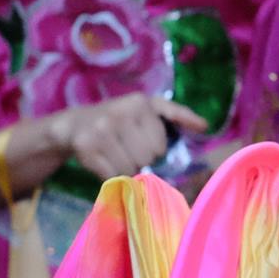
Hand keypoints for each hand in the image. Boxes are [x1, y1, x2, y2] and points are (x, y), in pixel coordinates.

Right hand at [49, 93, 209, 182]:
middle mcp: (120, 112)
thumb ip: (177, 114)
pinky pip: (111, 175)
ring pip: (130, 169)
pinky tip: (103, 161)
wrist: (74, 124)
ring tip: (114, 154)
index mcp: (140, 102)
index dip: (153, 149)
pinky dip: (110, 175)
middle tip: (125, 148)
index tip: (140, 140)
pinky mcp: (86, 146)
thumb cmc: (119, 119)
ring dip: (125, 169)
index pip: (160, 145)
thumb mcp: (148, 109)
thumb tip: (205, 126)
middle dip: (139, 159)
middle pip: (146, 158)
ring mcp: (101, 129)